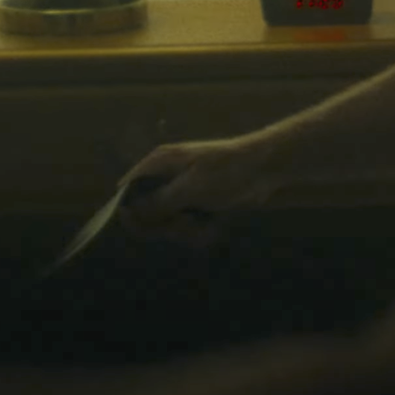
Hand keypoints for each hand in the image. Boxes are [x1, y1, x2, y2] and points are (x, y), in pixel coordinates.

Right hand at [116, 132, 286, 248]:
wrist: (267, 170)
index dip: (130, 212)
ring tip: (206, 222)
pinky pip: (191, 227)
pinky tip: (217, 224)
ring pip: (171, 224)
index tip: (145, 227)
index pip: (128, 189)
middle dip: (168, 225)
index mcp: (159, 163)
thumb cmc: (226, 172)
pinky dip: (203, 230)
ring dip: (188, 230)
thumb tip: (129, 213)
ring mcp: (185, 192)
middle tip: (187, 222)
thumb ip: (157, 203)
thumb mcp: (189, 189)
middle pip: (148, 213)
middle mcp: (167, 177)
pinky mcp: (201, 205)